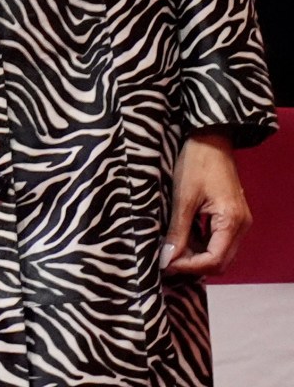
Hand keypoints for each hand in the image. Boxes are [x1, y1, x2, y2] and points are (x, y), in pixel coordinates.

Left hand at [165, 132, 251, 275]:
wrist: (210, 140)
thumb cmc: (197, 164)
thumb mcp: (183, 198)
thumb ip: (177, 231)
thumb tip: (167, 258)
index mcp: (232, 221)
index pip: (214, 260)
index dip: (189, 266)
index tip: (164, 264)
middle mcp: (241, 226)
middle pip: (220, 261)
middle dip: (193, 265)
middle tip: (165, 261)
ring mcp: (238, 222)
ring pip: (219, 253)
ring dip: (196, 257)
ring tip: (170, 251)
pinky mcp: (231, 217)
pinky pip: (218, 241)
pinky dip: (200, 245)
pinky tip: (181, 240)